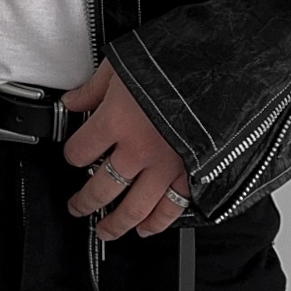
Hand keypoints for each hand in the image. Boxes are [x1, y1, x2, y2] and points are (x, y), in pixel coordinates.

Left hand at [61, 58, 190, 240]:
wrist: (219, 65)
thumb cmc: (173, 61)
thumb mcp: (122, 66)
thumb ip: (94, 88)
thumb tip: (74, 100)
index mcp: (115, 121)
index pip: (79, 152)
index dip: (72, 155)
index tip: (73, 156)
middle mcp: (137, 150)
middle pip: (100, 189)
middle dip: (84, 202)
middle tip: (77, 207)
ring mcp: (165, 166)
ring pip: (133, 208)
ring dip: (116, 224)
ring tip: (105, 229)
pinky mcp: (191, 174)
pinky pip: (171, 209)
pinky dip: (158, 223)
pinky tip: (147, 228)